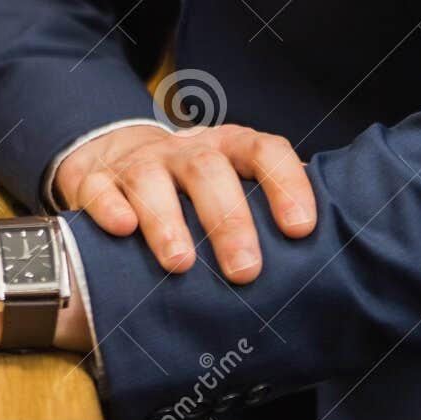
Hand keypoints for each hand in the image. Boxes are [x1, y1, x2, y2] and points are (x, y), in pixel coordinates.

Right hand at [54, 123, 316, 281]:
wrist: (113, 155)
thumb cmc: (190, 187)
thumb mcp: (231, 185)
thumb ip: (267, 210)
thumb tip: (327, 256)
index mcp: (227, 149)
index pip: (263, 151)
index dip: (285, 184)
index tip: (301, 228)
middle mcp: (183, 151)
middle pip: (208, 169)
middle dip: (228, 219)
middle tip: (245, 270)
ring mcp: (137, 163)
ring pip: (150, 178)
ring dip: (167, 219)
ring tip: (180, 263)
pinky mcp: (94, 180)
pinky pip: (98, 188)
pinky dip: (109, 207)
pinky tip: (123, 229)